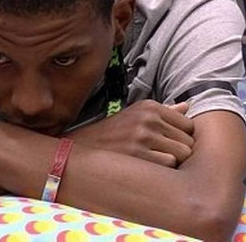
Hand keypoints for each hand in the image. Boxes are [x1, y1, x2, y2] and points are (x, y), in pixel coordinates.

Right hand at [65, 100, 193, 167]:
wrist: (87, 145)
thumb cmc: (116, 132)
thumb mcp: (137, 114)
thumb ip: (164, 111)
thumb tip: (187, 105)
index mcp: (151, 106)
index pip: (189, 125)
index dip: (182, 137)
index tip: (169, 143)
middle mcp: (148, 118)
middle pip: (189, 141)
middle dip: (180, 151)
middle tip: (161, 154)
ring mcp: (143, 136)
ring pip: (183, 154)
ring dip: (173, 161)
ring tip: (156, 160)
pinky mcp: (138, 154)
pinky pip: (169, 164)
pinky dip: (163, 169)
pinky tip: (149, 167)